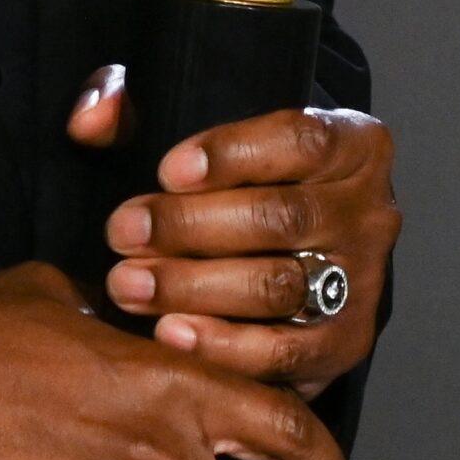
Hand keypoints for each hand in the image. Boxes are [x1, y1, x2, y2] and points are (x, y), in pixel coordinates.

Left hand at [77, 80, 400, 398]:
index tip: (166, 170)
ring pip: (282, 287)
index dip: (231, 153)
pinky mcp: (345, 346)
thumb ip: (133, 104)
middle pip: (283, 218)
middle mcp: (369, 213)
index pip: (299, 140)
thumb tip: (90, 118)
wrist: (288, 245)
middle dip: (191, 228)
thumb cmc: (232, 175)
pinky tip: (170, 333)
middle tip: (123, 235)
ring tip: (130, 285)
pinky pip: (289, 354)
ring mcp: (362, 284)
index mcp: (351, 143)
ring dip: (195, 289)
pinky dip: (226, 347)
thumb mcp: (191, 122)